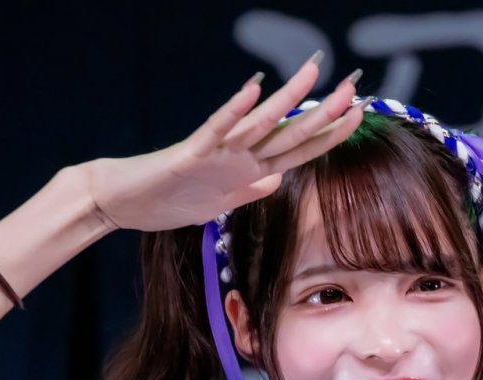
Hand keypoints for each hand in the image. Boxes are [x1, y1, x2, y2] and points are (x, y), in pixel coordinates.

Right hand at [80, 56, 364, 232]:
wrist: (122, 201)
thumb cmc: (167, 201)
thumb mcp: (219, 205)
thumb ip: (248, 191)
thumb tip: (276, 179)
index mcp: (248, 171)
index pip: (299, 149)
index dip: (330, 133)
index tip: (359, 112)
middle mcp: (238, 156)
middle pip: (289, 132)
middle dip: (324, 111)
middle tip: (354, 83)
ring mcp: (216, 153)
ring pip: (259, 123)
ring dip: (288, 99)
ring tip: (314, 72)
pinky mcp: (190, 154)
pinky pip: (216, 130)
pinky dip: (235, 110)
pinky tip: (253, 88)